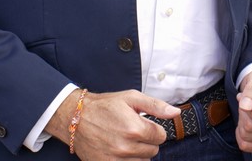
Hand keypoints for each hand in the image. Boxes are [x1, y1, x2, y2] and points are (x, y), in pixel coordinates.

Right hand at [49, 88, 175, 159]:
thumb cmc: (104, 106)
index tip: (144, 124)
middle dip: (147, 141)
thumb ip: (156, 106)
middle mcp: (126, 147)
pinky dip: (128, 160)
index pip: (161, 136)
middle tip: (134, 131)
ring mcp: (115, 159)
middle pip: (153, 150)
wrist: (75, 118)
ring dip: (138, 152)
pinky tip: (120, 150)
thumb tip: (175, 112)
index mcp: (134, 128)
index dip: (154, 129)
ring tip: (126, 140)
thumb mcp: (131, 98)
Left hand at [236, 70, 251, 152]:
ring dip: (241, 124)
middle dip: (243, 114)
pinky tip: (247, 125)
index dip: (246, 105)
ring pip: (246, 136)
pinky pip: (245, 145)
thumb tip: (246, 106)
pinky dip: (240, 135)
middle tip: (247, 105)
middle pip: (251, 126)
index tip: (249, 97)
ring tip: (249, 114)